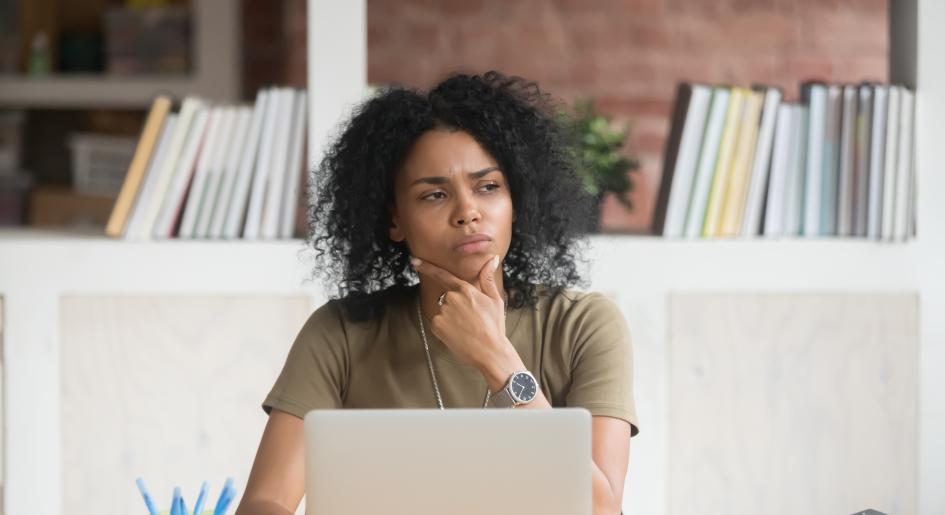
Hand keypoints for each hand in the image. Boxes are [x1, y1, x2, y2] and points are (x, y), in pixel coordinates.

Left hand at [410, 254, 515, 372]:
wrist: (489, 351)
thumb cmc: (494, 326)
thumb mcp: (495, 300)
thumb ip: (488, 278)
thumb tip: (492, 259)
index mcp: (466, 290)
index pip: (443, 275)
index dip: (427, 267)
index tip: (414, 261)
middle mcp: (451, 298)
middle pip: (448, 298)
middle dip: (456, 305)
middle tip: (471, 319)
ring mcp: (443, 312)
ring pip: (443, 311)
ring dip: (451, 317)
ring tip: (467, 328)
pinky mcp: (437, 325)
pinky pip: (438, 322)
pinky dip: (446, 328)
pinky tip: (459, 334)